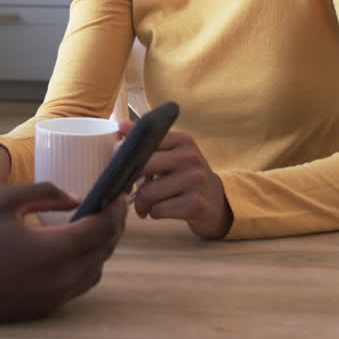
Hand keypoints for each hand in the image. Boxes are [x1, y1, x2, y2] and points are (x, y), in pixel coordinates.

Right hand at [0, 183, 126, 325]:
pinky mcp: (47, 308)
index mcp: (55, 249)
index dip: (115, 208)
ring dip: (100, 247)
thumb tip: (76, 197)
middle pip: (105, 249)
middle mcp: (62, 278)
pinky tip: (71, 250)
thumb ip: (44, 192)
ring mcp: (56, 297)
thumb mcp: (5, 202)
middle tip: (110, 205)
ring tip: (92, 226)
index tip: (117, 192)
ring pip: (95, 270)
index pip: (103, 227)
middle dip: (112, 225)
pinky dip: (84, 265)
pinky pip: (78, 285)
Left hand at [122, 123, 232, 239]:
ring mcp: (195, 181)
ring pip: (148, 193)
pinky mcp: (195, 204)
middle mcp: (191, 157)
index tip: (123, 168)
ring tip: (147, 204)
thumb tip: (121, 125)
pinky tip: (160, 211)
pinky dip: (153, 213)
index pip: (144, 143)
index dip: (126, 158)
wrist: (216, 201)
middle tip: (130, 190)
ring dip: (142, 203)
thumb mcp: (171, 154)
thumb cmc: (186, 176)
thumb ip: (147, 140)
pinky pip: (158, 210)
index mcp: (183, 140)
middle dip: (130, 182)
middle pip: (143, 166)